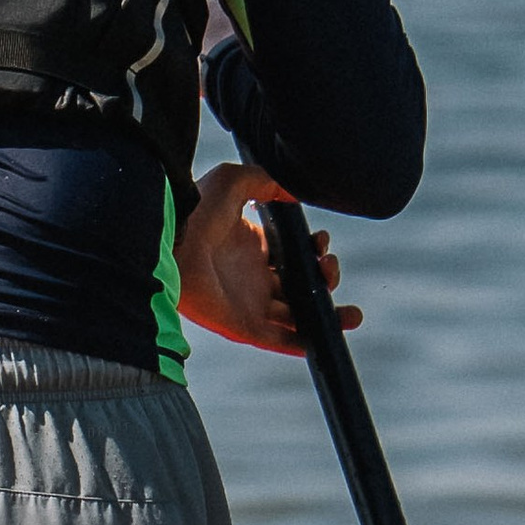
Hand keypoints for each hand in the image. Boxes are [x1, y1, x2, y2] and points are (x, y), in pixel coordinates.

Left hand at [176, 160, 357, 355]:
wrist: (171, 241)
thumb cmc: (196, 211)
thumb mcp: (234, 181)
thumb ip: (266, 181)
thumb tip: (293, 193)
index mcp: (252, 247)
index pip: (293, 255)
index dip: (315, 250)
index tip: (321, 241)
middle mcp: (252, 278)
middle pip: (300, 287)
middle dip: (326, 279)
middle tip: (329, 267)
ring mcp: (248, 304)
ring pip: (296, 317)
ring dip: (327, 316)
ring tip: (353, 314)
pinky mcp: (242, 326)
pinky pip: (278, 340)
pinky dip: (302, 343)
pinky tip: (329, 336)